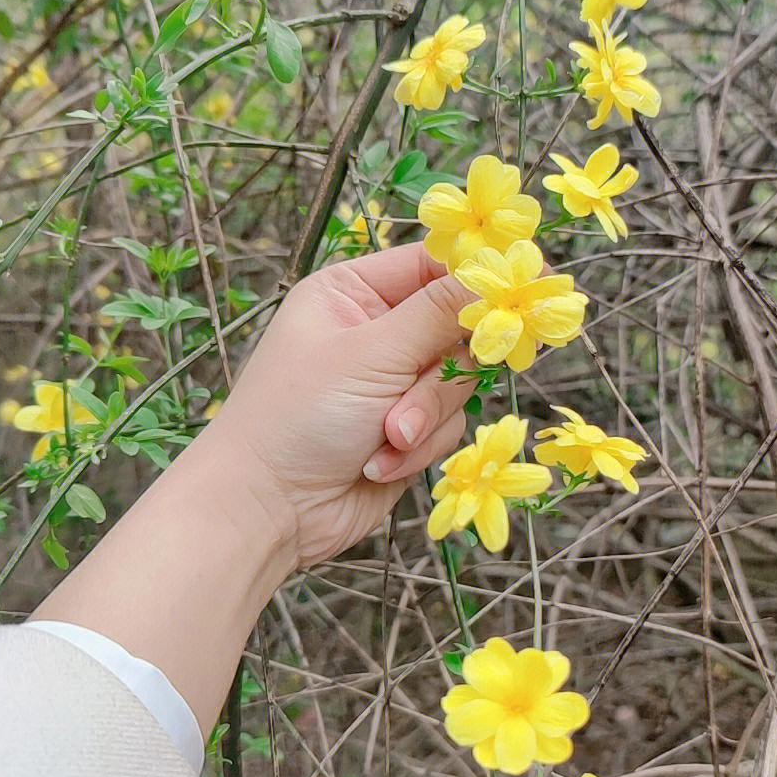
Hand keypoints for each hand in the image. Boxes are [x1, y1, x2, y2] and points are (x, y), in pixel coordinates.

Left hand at [204, 243, 474, 568]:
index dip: (471, 281)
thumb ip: (438, 312)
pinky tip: (377, 463)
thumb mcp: (370, 354)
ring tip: (384, 439)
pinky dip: (418, 448)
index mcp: (352, 292)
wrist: (268, 511)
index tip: (508, 298)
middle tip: (407, 396)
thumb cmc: (297, 418)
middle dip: (437, 374)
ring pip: (458, 384)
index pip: (431, 265)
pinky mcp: (406, 430)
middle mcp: (375, 332)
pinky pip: (448, 426)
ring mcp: (392, 383)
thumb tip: (492, 274)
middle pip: (456, 329)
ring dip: (425, 418)